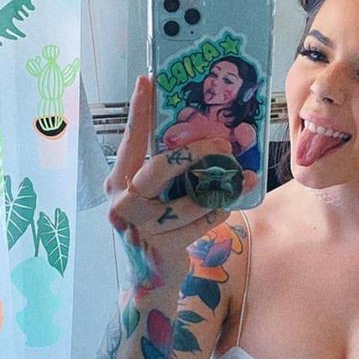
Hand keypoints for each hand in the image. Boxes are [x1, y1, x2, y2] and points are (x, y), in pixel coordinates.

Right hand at [105, 76, 257, 277]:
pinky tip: (227, 206)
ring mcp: (138, 227)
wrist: (153, 279)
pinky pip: (199, 222)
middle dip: (197, 152)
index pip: (130, 140)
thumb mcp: (157, 195)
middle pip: (159, 167)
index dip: (139, 111)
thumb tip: (206, 136)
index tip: (147, 80)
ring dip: (219, 188)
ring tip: (240, 177)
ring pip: (186, 199)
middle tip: (224, 145)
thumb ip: (167, 171)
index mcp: (118, 181)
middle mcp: (122, 201)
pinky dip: (217, 213)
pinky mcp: (159, 247)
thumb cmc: (160, 226)